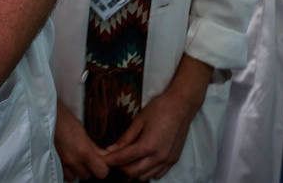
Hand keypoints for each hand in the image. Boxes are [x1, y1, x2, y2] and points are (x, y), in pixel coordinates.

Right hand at [54, 102, 108, 179]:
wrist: (45, 116)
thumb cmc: (65, 120)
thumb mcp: (83, 132)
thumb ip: (93, 148)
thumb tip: (102, 157)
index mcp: (84, 151)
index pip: (102, 172)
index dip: (103, 167)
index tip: (100, 162)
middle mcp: (73, 161)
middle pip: (88, 176)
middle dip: (88, 169)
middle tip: (86, 158)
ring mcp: (62, 164)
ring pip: (74, 177)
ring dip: (76, 170)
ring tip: (74, 158)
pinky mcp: (52, 164)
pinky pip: (64, 175)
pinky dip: (66, 170)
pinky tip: (66, 159)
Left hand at [101, 56, 210, 179]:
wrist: (181, 105)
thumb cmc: (160, 109)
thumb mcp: (139, 121)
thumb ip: (125, 138)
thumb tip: (110, 149)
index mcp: (148, 145)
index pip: (123, 159)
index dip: (109, 160)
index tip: (101, 160)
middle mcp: (158, 157)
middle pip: (132, 172)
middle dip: (119, 167)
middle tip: (112, 158)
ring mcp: (167, 160)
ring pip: (144, 176)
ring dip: (133, 171)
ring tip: (126, 159)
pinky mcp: (173, 160)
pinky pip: (157, 175)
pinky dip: (146, 172)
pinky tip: (141, 161)